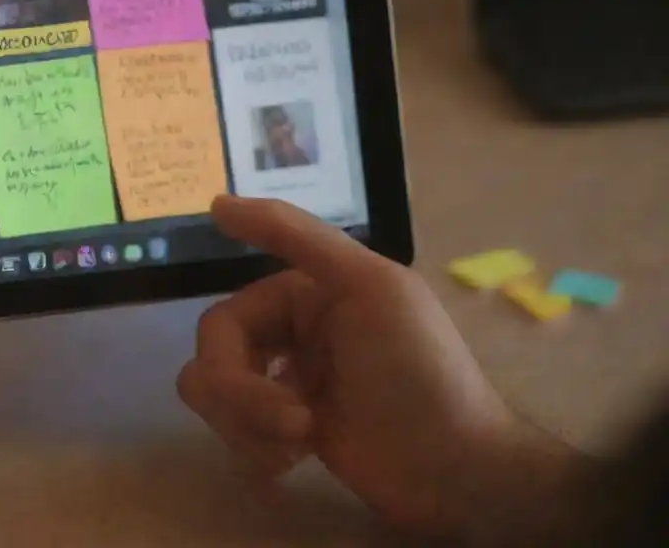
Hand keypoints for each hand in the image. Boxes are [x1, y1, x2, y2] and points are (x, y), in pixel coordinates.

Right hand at [178, 196, 580, 538]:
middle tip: (296, 426)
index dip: (232, 355)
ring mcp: (286, 385)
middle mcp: (290, 334)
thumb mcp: (372, 286)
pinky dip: (257, 452)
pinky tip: (297, 463)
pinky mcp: (286, 434)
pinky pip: (235, 434)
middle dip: (242, 399)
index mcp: (306, 292)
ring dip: (248, 428)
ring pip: (217, 400)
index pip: (228, 317)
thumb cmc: (419, 372)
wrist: (458, 468)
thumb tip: (217, 203)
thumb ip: (299, 236)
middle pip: (213, 361)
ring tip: (299, 447)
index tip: (265, 378)